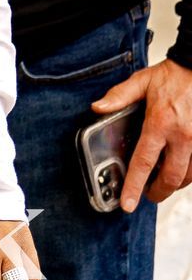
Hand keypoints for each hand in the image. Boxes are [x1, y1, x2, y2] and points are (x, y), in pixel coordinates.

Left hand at [93, 57, 191, 209]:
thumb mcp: (141, 82)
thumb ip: (118, 96)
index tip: (127, 203)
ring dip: (175, 185)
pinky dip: (189, 174)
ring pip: (189, 176)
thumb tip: (97, 108)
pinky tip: (179, 172)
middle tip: (147, 197)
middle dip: (157, 192)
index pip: (144, 162)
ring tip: (162, 185)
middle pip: (170, 177)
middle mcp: (182, 136)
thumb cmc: (172, 76)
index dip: (134, 186)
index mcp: (160, 123)